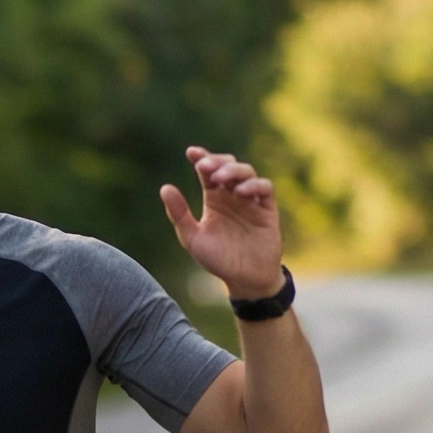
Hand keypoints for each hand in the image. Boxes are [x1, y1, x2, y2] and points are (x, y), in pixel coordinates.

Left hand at [159, 146, 282, 299]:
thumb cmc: (218, 260)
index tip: (191, 152)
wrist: (244, 280)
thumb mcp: (193, 239)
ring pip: (247, 172)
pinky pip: (265, 188)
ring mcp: (251, 200)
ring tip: (220, 178)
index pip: (207, 171)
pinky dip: (254, 185)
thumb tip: (165, 187)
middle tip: (204, 167)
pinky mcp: (267, 209)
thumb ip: (179, 215)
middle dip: (217, 161)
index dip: (201, 157)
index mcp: (214, 199)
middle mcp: (232, 195)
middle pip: (228, 166)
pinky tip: (240, 192)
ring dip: (233, 171)